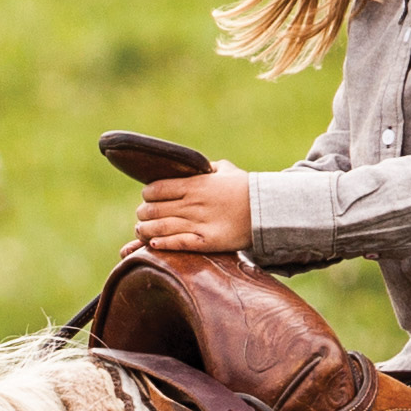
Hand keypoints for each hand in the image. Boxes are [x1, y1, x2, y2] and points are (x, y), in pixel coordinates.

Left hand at [132, 167, 254, 256]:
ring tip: (142, 232)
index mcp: (194, 185)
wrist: (268, 209)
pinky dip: (162, 244)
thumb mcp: (226, 170)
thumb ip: (207, 168)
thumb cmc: (247, 188)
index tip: (148, 198)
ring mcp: (199, 223)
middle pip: (153, 210)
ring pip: (160, 228)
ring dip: (145, 231)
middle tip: (144, 217)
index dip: (147, 195)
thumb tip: (194, 166)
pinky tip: (153, 244)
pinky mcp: (206, 241)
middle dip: (144, 214)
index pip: (156, 189)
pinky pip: (177, 243)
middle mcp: (193, 203)